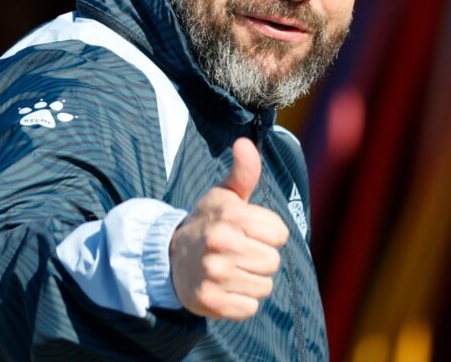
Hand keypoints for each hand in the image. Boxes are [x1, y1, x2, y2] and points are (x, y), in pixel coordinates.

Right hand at [169, 138, 289, 319]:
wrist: (170, 257)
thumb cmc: (208, 222)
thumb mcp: (224, 195)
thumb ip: (243, 171)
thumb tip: (245, 143)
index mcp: (229, 216)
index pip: (280, 234)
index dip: (268, 234)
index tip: (249, 232)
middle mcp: (220, 243)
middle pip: (273, 261)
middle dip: (261, 258)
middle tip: (238, 252)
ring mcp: (213, 274)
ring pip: (264, 286)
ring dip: (252, 280)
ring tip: (232, 269)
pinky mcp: (210, 302)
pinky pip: (249, 308)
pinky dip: (242, 301)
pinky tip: (226, 287)